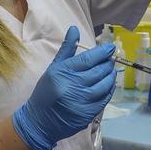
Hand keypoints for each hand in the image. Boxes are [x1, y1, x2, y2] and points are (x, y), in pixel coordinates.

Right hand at [12, 26, 117, 149]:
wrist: (39, 121)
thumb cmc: (46, 92)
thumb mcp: (53, 68)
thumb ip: (66, 49)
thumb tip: (74, 29)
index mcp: (64, 72)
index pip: (89, 59)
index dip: (103, 52)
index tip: (111, 48)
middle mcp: (73, 86)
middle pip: (99, 71)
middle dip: (108, 63)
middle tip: (111, 59)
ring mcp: (82, 101)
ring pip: (105, 85)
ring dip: (111, 76)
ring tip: (111, 70)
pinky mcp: (88, 113)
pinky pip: (104, 99)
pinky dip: (110, 90)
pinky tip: (109, 84)